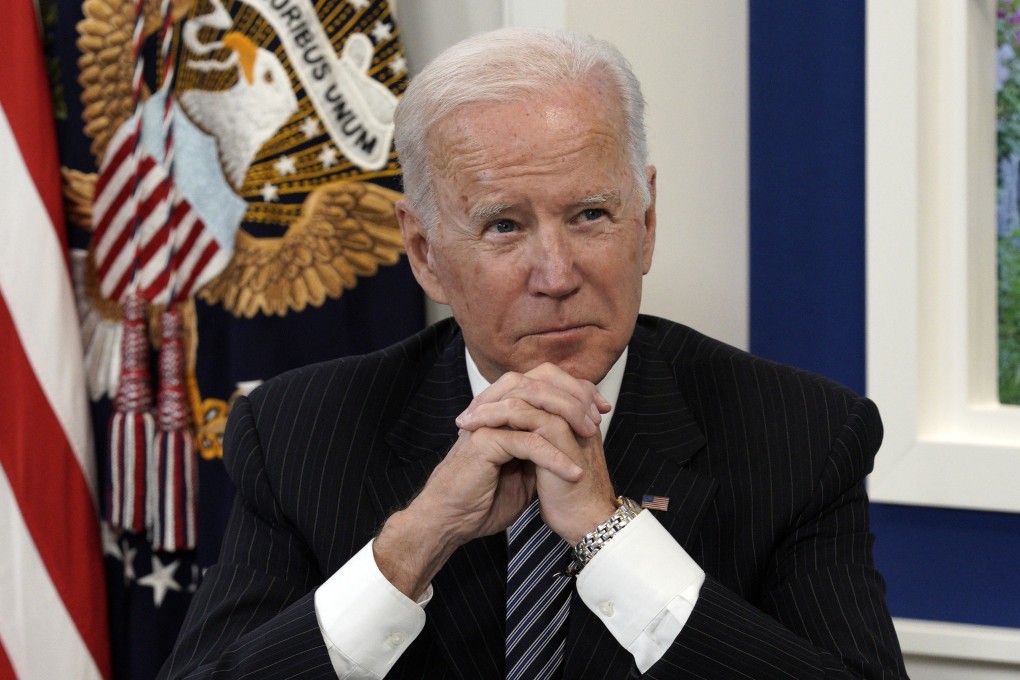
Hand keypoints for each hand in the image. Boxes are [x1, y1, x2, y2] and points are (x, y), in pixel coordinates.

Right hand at [374, 368, 594, 597]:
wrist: (452, 522)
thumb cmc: (483, 498)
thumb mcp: (524, 468)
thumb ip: (541, 446)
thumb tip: (571, 436)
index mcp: (502, 411)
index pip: (542, 381)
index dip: (574, 389)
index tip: (601, 407)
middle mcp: (493, 410)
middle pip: (538, 382)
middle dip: (574, 397)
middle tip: (596, 419)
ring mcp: (486, 423)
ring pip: (532, 404)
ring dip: (566, 418)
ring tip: (588, 437)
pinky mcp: (484, 443)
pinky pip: (527, 442)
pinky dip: (553, 457)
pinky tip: (572, 472)